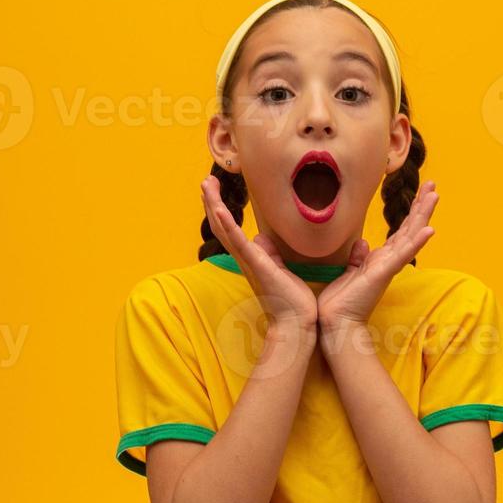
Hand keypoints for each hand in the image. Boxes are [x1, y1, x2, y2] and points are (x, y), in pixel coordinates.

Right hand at [201, 175, 317, 333]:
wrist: (297, 322)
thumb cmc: (292, 300)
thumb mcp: (281, 270)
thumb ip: (271, 254)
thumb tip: (263, 239)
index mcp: (250, 258)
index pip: (230, 229)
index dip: (221, 209)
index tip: (215, 190)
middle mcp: (244, 258)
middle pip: (222, 226)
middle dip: (212, 202)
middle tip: (206, 180)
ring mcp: (248, 261)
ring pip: (225, 229)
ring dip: (214, 206)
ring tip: (206, 184)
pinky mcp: (256, 265)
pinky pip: (238, 243)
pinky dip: (228, 225)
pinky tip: (219, 209)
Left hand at [318, 181, 438, 339]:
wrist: (335, 322)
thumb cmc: (341, 300)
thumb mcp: (349, 271)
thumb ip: (358, 257)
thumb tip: (363, 243)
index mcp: (381, 259)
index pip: (401, 231)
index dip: (412, 212)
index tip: (421, 192)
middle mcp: (389, 261)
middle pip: (411, 229)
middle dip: (422, 206)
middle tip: (434, 186)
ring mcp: (389, 267)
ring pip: (411, 236)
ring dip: (423, 216)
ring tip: (434, 196)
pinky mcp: (383, 273)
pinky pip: (403, 256)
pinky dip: (416, 242)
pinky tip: (429, 230)